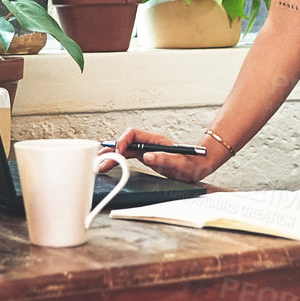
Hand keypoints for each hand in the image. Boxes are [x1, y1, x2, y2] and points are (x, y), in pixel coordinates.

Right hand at [99, 127, 213, 182]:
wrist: (198, 166)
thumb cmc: (191, 164)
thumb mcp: (179, 163)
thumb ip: (164, 159)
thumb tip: (147, 156)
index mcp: (155, 140)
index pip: (133, 134)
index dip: (122, 141)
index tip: (117, 152)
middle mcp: (149, 142)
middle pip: (125, 141)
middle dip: (112, 149)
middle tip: (101, 159)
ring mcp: (146, 149)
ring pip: (125, 149)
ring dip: (112, 155)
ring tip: (100, 163)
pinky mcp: (146, 156)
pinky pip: (128, 155)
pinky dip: (118, 158)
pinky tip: (110, 162)